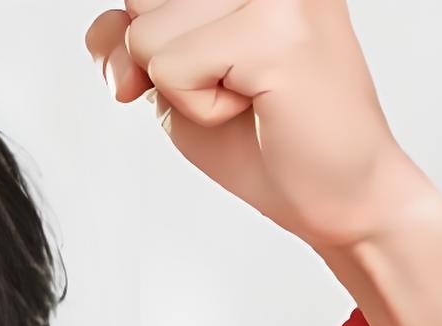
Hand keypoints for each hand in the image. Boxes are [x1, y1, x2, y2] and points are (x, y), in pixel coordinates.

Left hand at [84, 0, 437, 251]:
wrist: (332, 191)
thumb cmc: (256, 133)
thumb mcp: (170, 77)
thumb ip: (124, 39)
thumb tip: (109, 32)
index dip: (142, 40)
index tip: (206, 67)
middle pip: (137, 2)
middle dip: (162, 63)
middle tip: (234, 84)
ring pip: (145, 37)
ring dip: (181, 87)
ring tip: (248, 92)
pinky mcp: (277, 29)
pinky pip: (169, 69)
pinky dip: (197, 108)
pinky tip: (255, 104)